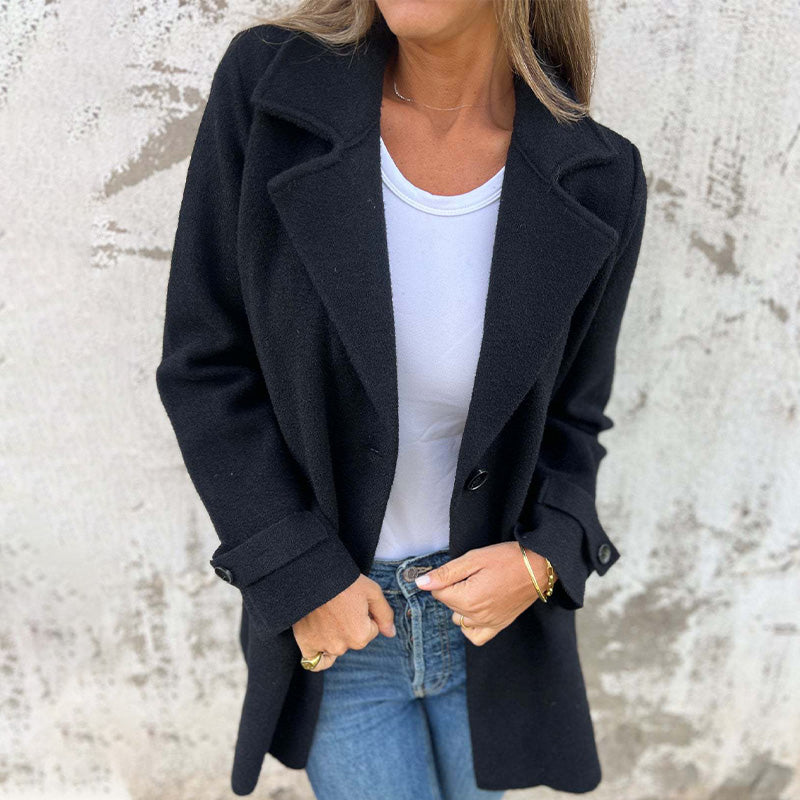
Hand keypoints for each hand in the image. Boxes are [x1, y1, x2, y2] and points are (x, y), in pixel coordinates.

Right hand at [291, 574, 395, 669]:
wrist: (312, 575)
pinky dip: (318, 655)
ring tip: (327, 615)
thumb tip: (391, 634)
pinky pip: (314, 662)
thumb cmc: (344, 581)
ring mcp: (323, 647)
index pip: (371, 630)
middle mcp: (342, 646)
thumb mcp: (372, 591)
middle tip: (340, 606)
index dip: (365, 615)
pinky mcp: (306, 644)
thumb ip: (385, 615)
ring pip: (336, 647)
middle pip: (353, 639)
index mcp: (361, 635)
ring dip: (335, 635)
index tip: (354, 602)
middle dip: (350, 625)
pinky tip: (320, 642)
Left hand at [414, 542, 557, 645]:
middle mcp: (476, 616)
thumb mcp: (473, 559)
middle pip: (448, 605)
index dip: (445, 578)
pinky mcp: (499, 626)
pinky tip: (475, 610)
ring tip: (476, 589)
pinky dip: (471, 626)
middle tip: (472, 575)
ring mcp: (488, 624)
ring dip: (461, 606)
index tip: (461, 570)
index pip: (438, 593)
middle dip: (453, 589)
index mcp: (467, 599)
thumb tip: (420, 583)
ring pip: (459, 619)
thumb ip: (445, 573)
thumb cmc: (506, 559)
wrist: (538, 567)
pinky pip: (475, 636)